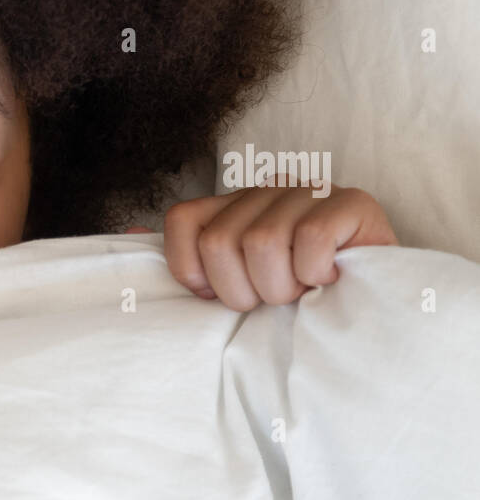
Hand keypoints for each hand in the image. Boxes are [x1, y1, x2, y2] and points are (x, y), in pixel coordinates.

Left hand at [161, 183, 397, 310]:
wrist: (372, 309)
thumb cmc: (294, 301)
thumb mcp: (232, 284)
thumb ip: (186, 259)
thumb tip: (128, 235)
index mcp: (231, 206)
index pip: (182, 220)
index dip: (192, 270)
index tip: (218, 295)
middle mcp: (265, 190)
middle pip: (219, 242)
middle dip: (242, 291)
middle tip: (272, 298)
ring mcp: (308, 191)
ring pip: (262, 243)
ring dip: (281, 287)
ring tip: (301, 291)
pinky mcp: (351, 203)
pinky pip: (309, 242)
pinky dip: (315, 274)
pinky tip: (328, 278)